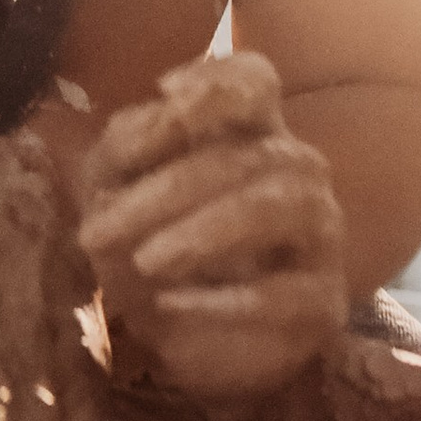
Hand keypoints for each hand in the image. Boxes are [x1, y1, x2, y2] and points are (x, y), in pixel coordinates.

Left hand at [77, 52, 346, 403]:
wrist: (175, 339)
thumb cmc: (145, 245)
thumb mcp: (112, 190)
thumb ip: (126, 145)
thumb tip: (158, 114)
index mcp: (248, 132)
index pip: (255, 81)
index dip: (215, 82)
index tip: (162, 94)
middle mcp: (296, 171)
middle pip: (250, 153)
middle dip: (167, 189)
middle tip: (98, 232)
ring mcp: (319, 234)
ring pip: (281, 206)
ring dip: (207, 230)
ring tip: (146, 261)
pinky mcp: (322, 303)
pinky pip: (288, 294)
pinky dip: (225, 300)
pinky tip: (172, 304)